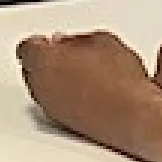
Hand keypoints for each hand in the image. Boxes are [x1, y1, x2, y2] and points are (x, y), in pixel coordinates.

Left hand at [16, 31, 160, 152]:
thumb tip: (70, 43)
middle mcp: (39, 85)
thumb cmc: (118, 79)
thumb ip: (77, 38)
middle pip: (31, 68)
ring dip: (55, 79)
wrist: (133, 116)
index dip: (42, 42)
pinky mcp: (62, 123)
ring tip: (83, 73)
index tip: (51, 40)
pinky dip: (65, 96)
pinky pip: (55, 103)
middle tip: (66, 54)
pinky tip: (87, 91)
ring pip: (42, 87)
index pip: (28, 46)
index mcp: (42, 59)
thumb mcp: (102, 40)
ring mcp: (49, 106)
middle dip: (46, 60)